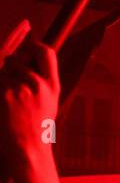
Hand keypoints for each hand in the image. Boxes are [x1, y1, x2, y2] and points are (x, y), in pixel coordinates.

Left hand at [1, 27, 63, 182]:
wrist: (27, 148)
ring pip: (4, 68)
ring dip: (3, 77)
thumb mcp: (49, 102)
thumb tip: (29, 54)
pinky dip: (1, 86)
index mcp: (52, 87)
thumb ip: (42, 79)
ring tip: (10, 98)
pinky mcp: (3, 94)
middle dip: (11, 64)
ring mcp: (19, 90)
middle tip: (11, 78)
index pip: (45, 52)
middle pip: (18, 58)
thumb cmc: (36, 127)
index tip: (27, 35)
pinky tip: (6, 102)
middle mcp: (37, 85)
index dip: (33, 44)